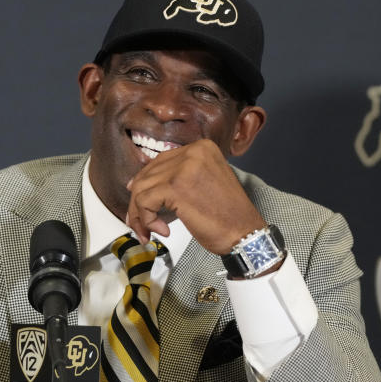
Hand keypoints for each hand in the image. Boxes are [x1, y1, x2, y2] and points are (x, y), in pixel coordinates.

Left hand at [125, 139, 266, 253]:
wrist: (245, 233)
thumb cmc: (227, 215)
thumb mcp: (203, 183)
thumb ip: (177, 177)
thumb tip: (136, 183)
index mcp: (201, 148)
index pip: (159, 162)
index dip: (146, 184)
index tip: (142, 204)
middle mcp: (192, 152)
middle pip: (147, 174)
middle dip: (138, 202)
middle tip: (140, 224)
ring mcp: (183, 167)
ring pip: (141, 188)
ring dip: (140, 214)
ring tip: (150, 231)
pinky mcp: (175, 186)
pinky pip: (144, 201)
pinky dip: (146, 219)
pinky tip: (163, 231)